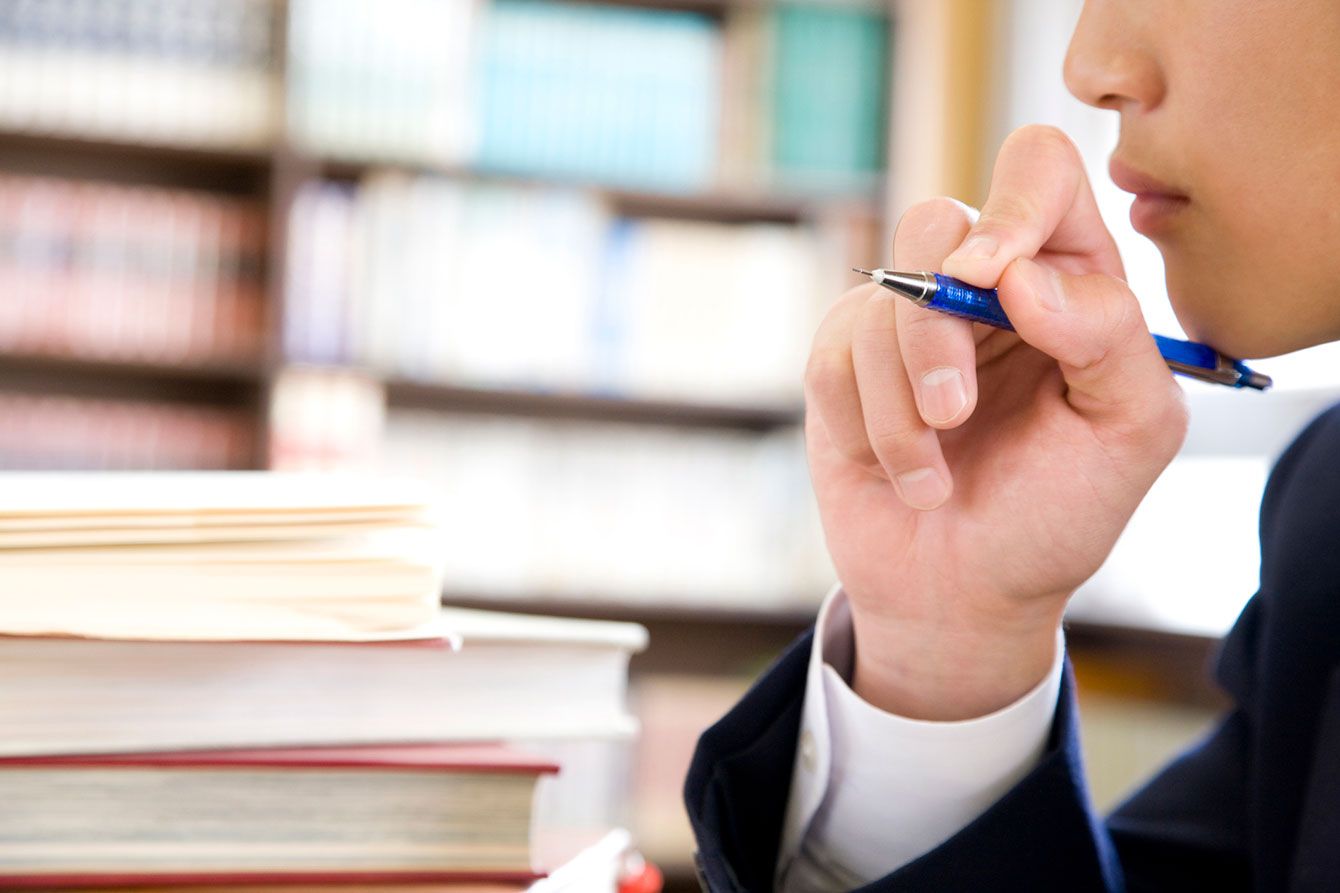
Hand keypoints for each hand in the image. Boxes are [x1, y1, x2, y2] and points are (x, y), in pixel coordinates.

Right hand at [804, 126, 1187, 718]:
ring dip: (901, 409)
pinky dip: (867, 430)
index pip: (1038, 172)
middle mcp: (981, 283)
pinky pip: (834, 358)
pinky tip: (898, 473)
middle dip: (938, 332)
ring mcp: (905, 319)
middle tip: (953, 412)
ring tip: (932, 478)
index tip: (993, 281)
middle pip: (934, 224)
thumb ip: (1110, 336)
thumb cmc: (1056, 512)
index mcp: (1066, 277)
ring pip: (879, 303)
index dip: (1014, 207)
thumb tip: (1018, 275)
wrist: (962, 593)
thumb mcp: (1128, 433)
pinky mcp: (842, 360)